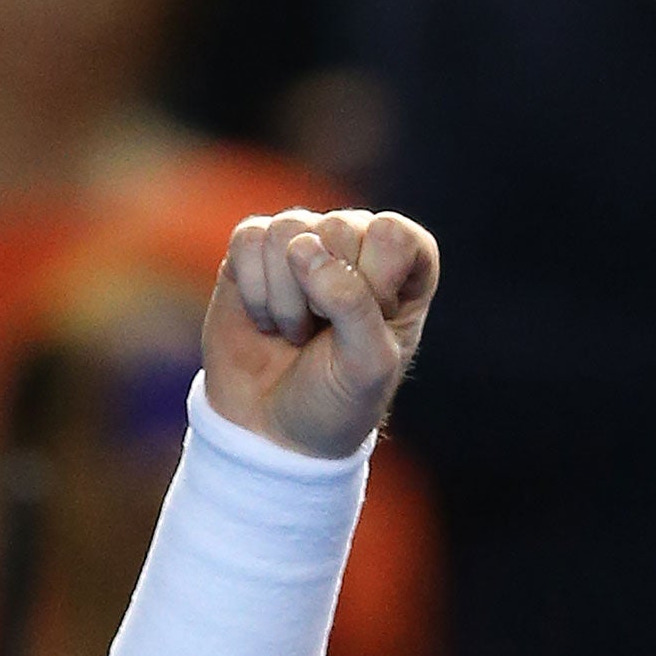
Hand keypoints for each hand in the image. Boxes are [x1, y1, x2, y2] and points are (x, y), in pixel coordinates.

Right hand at [204, 208, 439, 458]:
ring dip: (286, 299)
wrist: (273, 428)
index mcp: (406, 265)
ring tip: (296, 332)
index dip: (374, 282)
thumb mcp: (366, 365)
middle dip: (324, 296)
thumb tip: (304, 249)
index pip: (392, 235)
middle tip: (324, 335)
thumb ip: (352, 304)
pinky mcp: (256, 250)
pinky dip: (254, 290)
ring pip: (289, 232)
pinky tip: (266, 320)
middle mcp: (358, 243)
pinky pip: (250, 239)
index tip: (365, 327)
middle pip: (339, 227)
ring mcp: (305, 242)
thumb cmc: (337, 398)